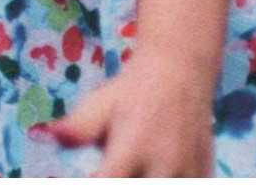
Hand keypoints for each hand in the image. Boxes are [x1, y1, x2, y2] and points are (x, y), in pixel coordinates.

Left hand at [43, 49, 216, 176]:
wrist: (180, 72)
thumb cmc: (133, 90)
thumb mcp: (101, 104)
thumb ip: (78, 127)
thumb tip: (50, 136)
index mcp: (132, 147)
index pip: (109, 184)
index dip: (95, 186)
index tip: (90, 178)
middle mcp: (163, 164)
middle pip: (140, 191)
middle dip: (123, 186)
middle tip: (113, 173)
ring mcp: (188, 171)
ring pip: (167, 190)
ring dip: (147, 184)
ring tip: (132, 171)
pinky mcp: (204, 173)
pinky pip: (189, 188)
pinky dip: (172, 183)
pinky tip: (153, 173)